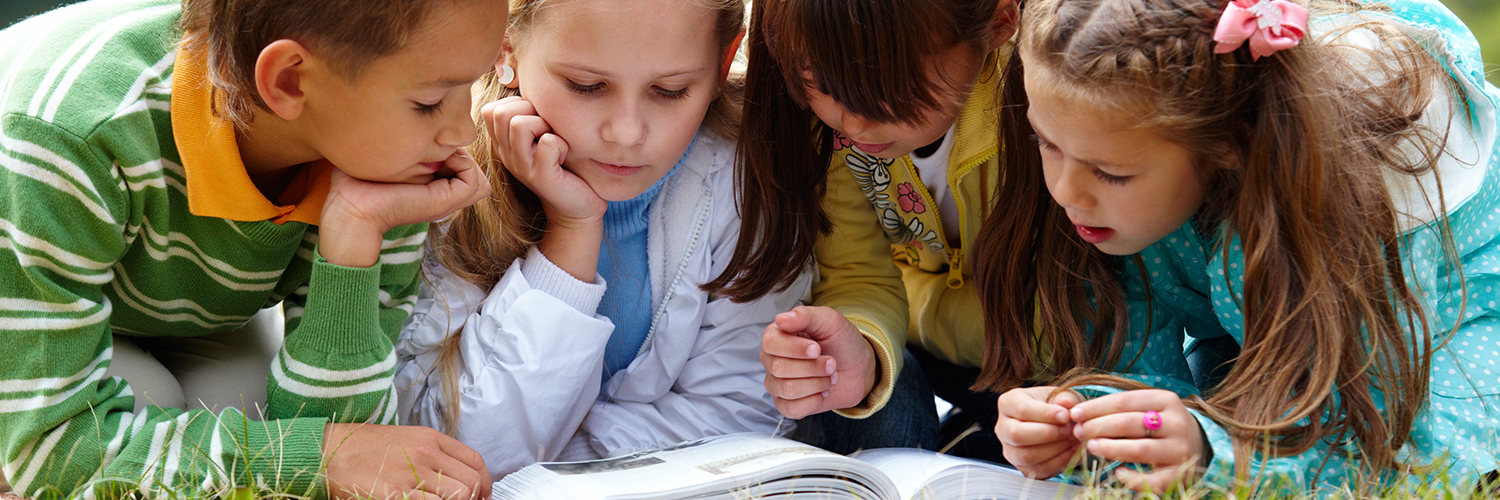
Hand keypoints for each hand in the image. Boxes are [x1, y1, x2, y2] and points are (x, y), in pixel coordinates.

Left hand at [320, 151, 490, 266]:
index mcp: (429, 190)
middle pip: (471, 172)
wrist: (349, 208)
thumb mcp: (386, 160)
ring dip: (465, 158)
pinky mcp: (445, 202)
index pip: (460, 167)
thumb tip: (422, 130)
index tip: (428, 140)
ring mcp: (445, 201)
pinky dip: (466, 164)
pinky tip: (443, 158)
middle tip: (436, 144)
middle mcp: (441, 197)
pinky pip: (476, 181)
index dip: (451, 148)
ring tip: (441, 151)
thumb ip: (405, 148)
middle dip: (460, 152)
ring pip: (478, 178)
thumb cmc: (356, 183)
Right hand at [322, 423, 490, 499]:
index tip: (483, 497)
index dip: (485, 485)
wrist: (327, 452)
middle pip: (471, 483)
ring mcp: (412, 473)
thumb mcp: (405, 441)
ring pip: (459, 496)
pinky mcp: (396, 493)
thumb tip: (456, 477)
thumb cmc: (363, 449)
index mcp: (430, 439)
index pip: (475, 462)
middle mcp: (426, 453)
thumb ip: (433, 456)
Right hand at [480, 96, 603, 280]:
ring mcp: (521, 167)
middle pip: (501, 113)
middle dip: (529, 111)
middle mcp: (507, 154)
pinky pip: (549, 143)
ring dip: (544, 125)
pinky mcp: (541, 177)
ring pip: (520, 124)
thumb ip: (531, 114)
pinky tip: (565, 156)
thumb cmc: (564, 164)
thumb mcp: (542, 135)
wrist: (577, 206)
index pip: (491, 110)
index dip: (516, 105)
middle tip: (546, 128)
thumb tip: (529, 86)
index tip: (536, 120)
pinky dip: (562, 143)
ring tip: (555, 141)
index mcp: (504, 143)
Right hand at [759, 305, 877, 417]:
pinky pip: (791, 409)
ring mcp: (776, 383)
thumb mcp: (829, 321)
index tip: (817, 348)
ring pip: (787, 389)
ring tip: (829, 376)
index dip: (795, 348)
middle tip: (831, 363)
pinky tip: (822, 392)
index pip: (770, 343)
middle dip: (813, 367)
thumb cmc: (841, 342)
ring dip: (817, 383)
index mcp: (777, 335)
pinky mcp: (785, 404)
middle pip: (780, 368)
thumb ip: (805, 316)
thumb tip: (781, 319)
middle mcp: (771, 360)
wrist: (857, 368)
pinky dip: (813, 401)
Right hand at [995, 386, 1083, 477]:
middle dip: (1047, 434)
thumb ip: (1065, 397)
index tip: (1066, 415)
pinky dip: (1058, 461)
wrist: (1057, 423)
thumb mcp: (1062, 395)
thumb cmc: (1056, 406)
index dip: (1046, 414)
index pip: (1022, 410)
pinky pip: (1038, 470)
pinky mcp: (1022, 467)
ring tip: (1072, 439)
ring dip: (1054, 449)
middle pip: (1017, 434)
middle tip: (1069, 429)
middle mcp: (1003, 427)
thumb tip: (1066, 402)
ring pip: (1026, 456)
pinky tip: (1071, 450)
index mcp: (1008, 403)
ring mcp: (1010, 449)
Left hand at [1069, 389, 1204, 492]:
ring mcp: (1180, 450)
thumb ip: (1118, 409)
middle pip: (1128, 424)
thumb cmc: (1160, 425)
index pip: (1124, 401)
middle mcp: (1177, 423)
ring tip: (1091, 447)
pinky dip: (1131, 478)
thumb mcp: (1146, 409)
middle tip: (1078, 432)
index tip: (1074, 414)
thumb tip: (1077, 414)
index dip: (1095, 407)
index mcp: (1166, 400)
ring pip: (1138, 449)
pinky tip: (1118, 472)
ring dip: (1109, 448)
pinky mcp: (1180, 475)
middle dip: (1097, 427)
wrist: (1199, 447)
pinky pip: (1151, 480)